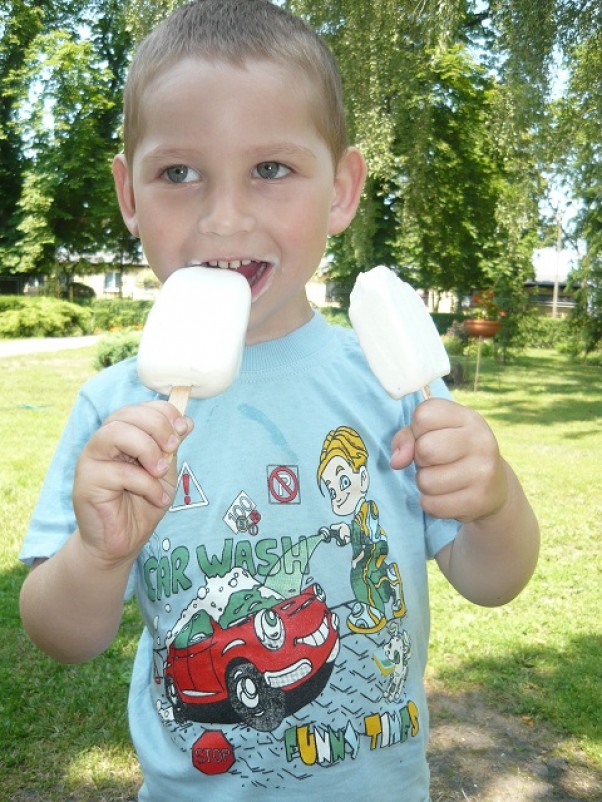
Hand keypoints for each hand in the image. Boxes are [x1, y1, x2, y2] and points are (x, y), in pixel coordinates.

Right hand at [73, 401, 193, 567]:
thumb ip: (170, 447)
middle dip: (157, 426)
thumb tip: (186, 421)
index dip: (164, 412)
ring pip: (116, 433)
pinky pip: (120, 473)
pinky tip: (157, 498)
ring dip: (147, 448)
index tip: (183, 429)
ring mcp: (91, 460)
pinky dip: (146, 485)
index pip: (139, 408)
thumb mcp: (164, 471)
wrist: (122, 542)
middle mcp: (103, 442)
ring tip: (160, 471)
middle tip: (173, 447)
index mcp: (122, 435)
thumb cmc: (142, 504)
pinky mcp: (86, 482)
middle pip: (126, 414)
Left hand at [390, 398, 506, 522]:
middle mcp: (481, 442)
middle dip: (420, 459)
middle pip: (424, 449)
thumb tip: (397, 461)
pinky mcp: (477, 501)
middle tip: (437, 461)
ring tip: (443, 478)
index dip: (417, 430)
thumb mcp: (433, 433)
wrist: (493, 487)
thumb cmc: (453, 453)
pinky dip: (431, 503)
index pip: (423, 416)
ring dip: (425, 483)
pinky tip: (448, 495)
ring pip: (425, 481)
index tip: (431, 436)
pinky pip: (431, 505)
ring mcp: (482, 472)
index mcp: (469, 418)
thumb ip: (407, 437)